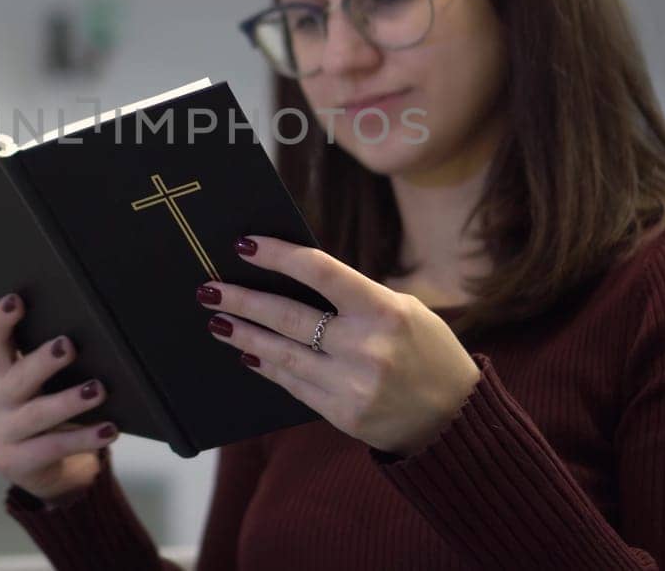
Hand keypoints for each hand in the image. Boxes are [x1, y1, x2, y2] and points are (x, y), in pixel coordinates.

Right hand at [0, 293, 119, 502]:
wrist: (45, 474)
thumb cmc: (52, 419)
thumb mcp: (45, 390)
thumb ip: (55, 369)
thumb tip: (100, 339)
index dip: (2, 320)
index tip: (16, 300)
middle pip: (18, 377)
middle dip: (44, 361)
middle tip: (69, 345)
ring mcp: (0, 435)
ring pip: (37, 414)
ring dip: (69, 401)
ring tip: (98, 389)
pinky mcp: (14, 464)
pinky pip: (53, 448)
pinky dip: (83, 438)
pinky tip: (108, 429)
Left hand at [198, 235, 481, 456]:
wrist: (454, 419)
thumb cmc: (428, 352)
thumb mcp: (405, 311)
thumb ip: (355, 298)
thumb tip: (293, 282)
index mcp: (385, 309)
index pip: (320, 271)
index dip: (277, 255)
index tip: (244, 245)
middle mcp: (366, 346)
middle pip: (289, 317)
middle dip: (243, 301)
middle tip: (210, 289)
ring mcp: (352, 384)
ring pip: (283, 354)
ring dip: (245, 336)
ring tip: (218, 322)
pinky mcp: (342, 414)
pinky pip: (293, 384)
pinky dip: (268, 367)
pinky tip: (248, 354)